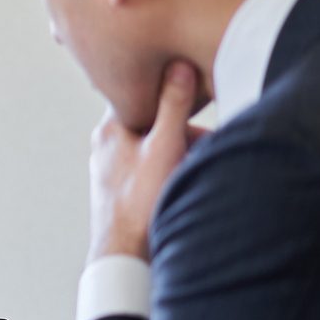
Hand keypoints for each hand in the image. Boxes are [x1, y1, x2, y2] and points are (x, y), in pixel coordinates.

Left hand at [89, 60, 206, 261]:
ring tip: (202, 168)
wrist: (127, 255)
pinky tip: (191, 183)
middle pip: (155, 125)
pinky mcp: (124, 190)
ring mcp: (114, 169)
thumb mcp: (165, 146)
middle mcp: (107, 146)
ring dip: (184, 155)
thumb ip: (172, 105)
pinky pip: (155, 169)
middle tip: (211, 146)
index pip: (144, 97)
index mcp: (110, 129)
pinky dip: (175, 171)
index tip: (201, 101)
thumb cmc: (141, 202)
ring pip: (157, 148)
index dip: (175, 97)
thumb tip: (178, 65)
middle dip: (187, 134)